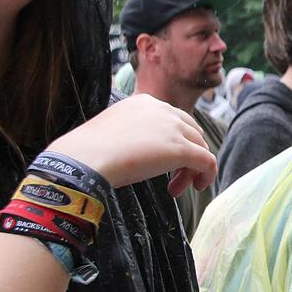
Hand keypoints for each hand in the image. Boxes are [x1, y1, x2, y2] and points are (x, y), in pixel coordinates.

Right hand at [45, 94, 216, 195]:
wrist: (84, 159)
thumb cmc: (90, 151)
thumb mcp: (116, 130)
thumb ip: (135, 132)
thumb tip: (140, 150)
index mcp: (145, 102)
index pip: (174, 121)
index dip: (174, 143)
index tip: (160, 163)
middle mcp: (164, 110)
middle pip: (191, 133)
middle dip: (185, 157)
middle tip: (171, 180)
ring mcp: (174, 129)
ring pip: (199, 148)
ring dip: (190, 170)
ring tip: (174, 189)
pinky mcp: (182, 149)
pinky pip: (207, 162)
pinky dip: (206, 175)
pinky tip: (197, 187)